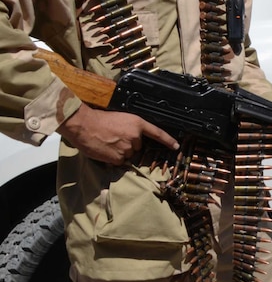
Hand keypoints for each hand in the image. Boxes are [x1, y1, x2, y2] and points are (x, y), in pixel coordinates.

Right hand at [56, 103, 178, 165]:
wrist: (84, 125)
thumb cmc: (99, 120)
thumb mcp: (121, 120)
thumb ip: (131, 130)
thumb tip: (134, 140)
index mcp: (137, 123)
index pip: (157, 133)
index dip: (168, 140)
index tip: (176, 146)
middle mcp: (135, 136)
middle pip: (138, 146)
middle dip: (128, 145)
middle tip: (114, 138)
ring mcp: (127, 148)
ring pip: (128, 154)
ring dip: (120, 152)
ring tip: (107, 143)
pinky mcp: (118, 158)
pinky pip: (119, 161)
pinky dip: (113, 158)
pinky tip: (105, 150)